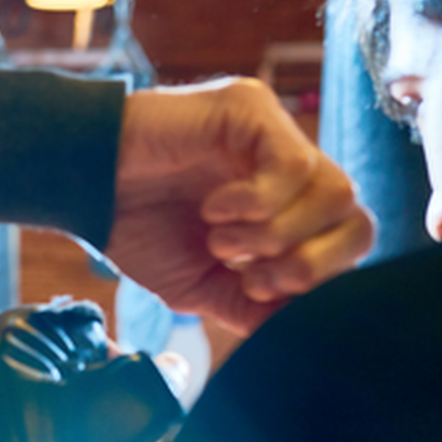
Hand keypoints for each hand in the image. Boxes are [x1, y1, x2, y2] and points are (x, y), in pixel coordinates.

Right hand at [107, 79, 372, 334]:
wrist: (83, 187)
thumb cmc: (138, 227)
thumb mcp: (204, 286)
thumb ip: (254, 307)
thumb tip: (298, 332)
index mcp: (291, 207)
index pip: (350, 242)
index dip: (318, 281)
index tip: (256, 291)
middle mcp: (294, 168)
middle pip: (359, 220)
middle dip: (310, 265)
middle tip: (251, 274)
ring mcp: (277, 133)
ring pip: (335, 192)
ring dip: (276, 234)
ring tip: (221, 240)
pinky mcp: (252, 108)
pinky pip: (292, 164)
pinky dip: (255, 203)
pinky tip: (214, 209)